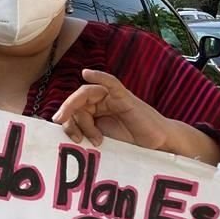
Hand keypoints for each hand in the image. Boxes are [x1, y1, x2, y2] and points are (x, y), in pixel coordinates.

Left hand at [52, 69, 172, 149]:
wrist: (156, 145)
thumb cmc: (131, 143)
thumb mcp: (102, 140)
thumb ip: (85, 133)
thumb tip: (63, 130)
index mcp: (94, 112)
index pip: (74, 110)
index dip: (67, 120)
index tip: (66, 133)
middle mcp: (101, 102)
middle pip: (78, 101)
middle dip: (70, 115)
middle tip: (70, 131)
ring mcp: (112, 98)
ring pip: (88, 95)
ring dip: (83, 112)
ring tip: (93, 135)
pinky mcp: (125, 97)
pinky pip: (110, 83)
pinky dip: (99, 76)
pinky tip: (87, 73)